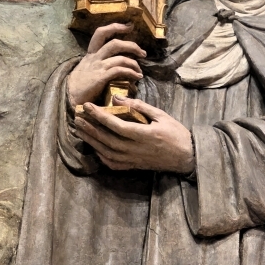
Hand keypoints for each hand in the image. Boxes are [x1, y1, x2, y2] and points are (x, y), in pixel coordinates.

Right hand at [68, 23, 146, 107]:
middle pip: (114, 43)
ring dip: (134, 63)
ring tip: (140, 71)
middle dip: (132, 46)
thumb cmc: (79, 86)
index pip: (101, 33)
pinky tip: (137, 77)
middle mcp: (94, 57)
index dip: (115, 27)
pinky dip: (131, 73)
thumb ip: (99, 65)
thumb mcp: (87, 70)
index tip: (129, 26)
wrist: (68, 97)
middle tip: (143, 53)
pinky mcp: (101, 77)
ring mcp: (98, 67)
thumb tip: (115, 65)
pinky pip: (119, 71)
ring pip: (120, 58)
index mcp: (90, 54)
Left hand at [75, 97, 194, 172]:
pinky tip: (94, 146)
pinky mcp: (134, 166)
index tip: (88, 106)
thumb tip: (117, 98)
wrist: (186, 157)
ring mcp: (133, 160)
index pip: (115, 125)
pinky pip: (113, 163)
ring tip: (80, 129)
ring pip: (106, 152)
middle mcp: (135, 149)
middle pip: (106, 139)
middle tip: (77, 117)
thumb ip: (138, 107)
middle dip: (90, 127)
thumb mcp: (161, 115)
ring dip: (91, 140)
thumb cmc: (176, 134)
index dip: (99, 116)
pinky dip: (101, 155)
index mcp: (143, 135)